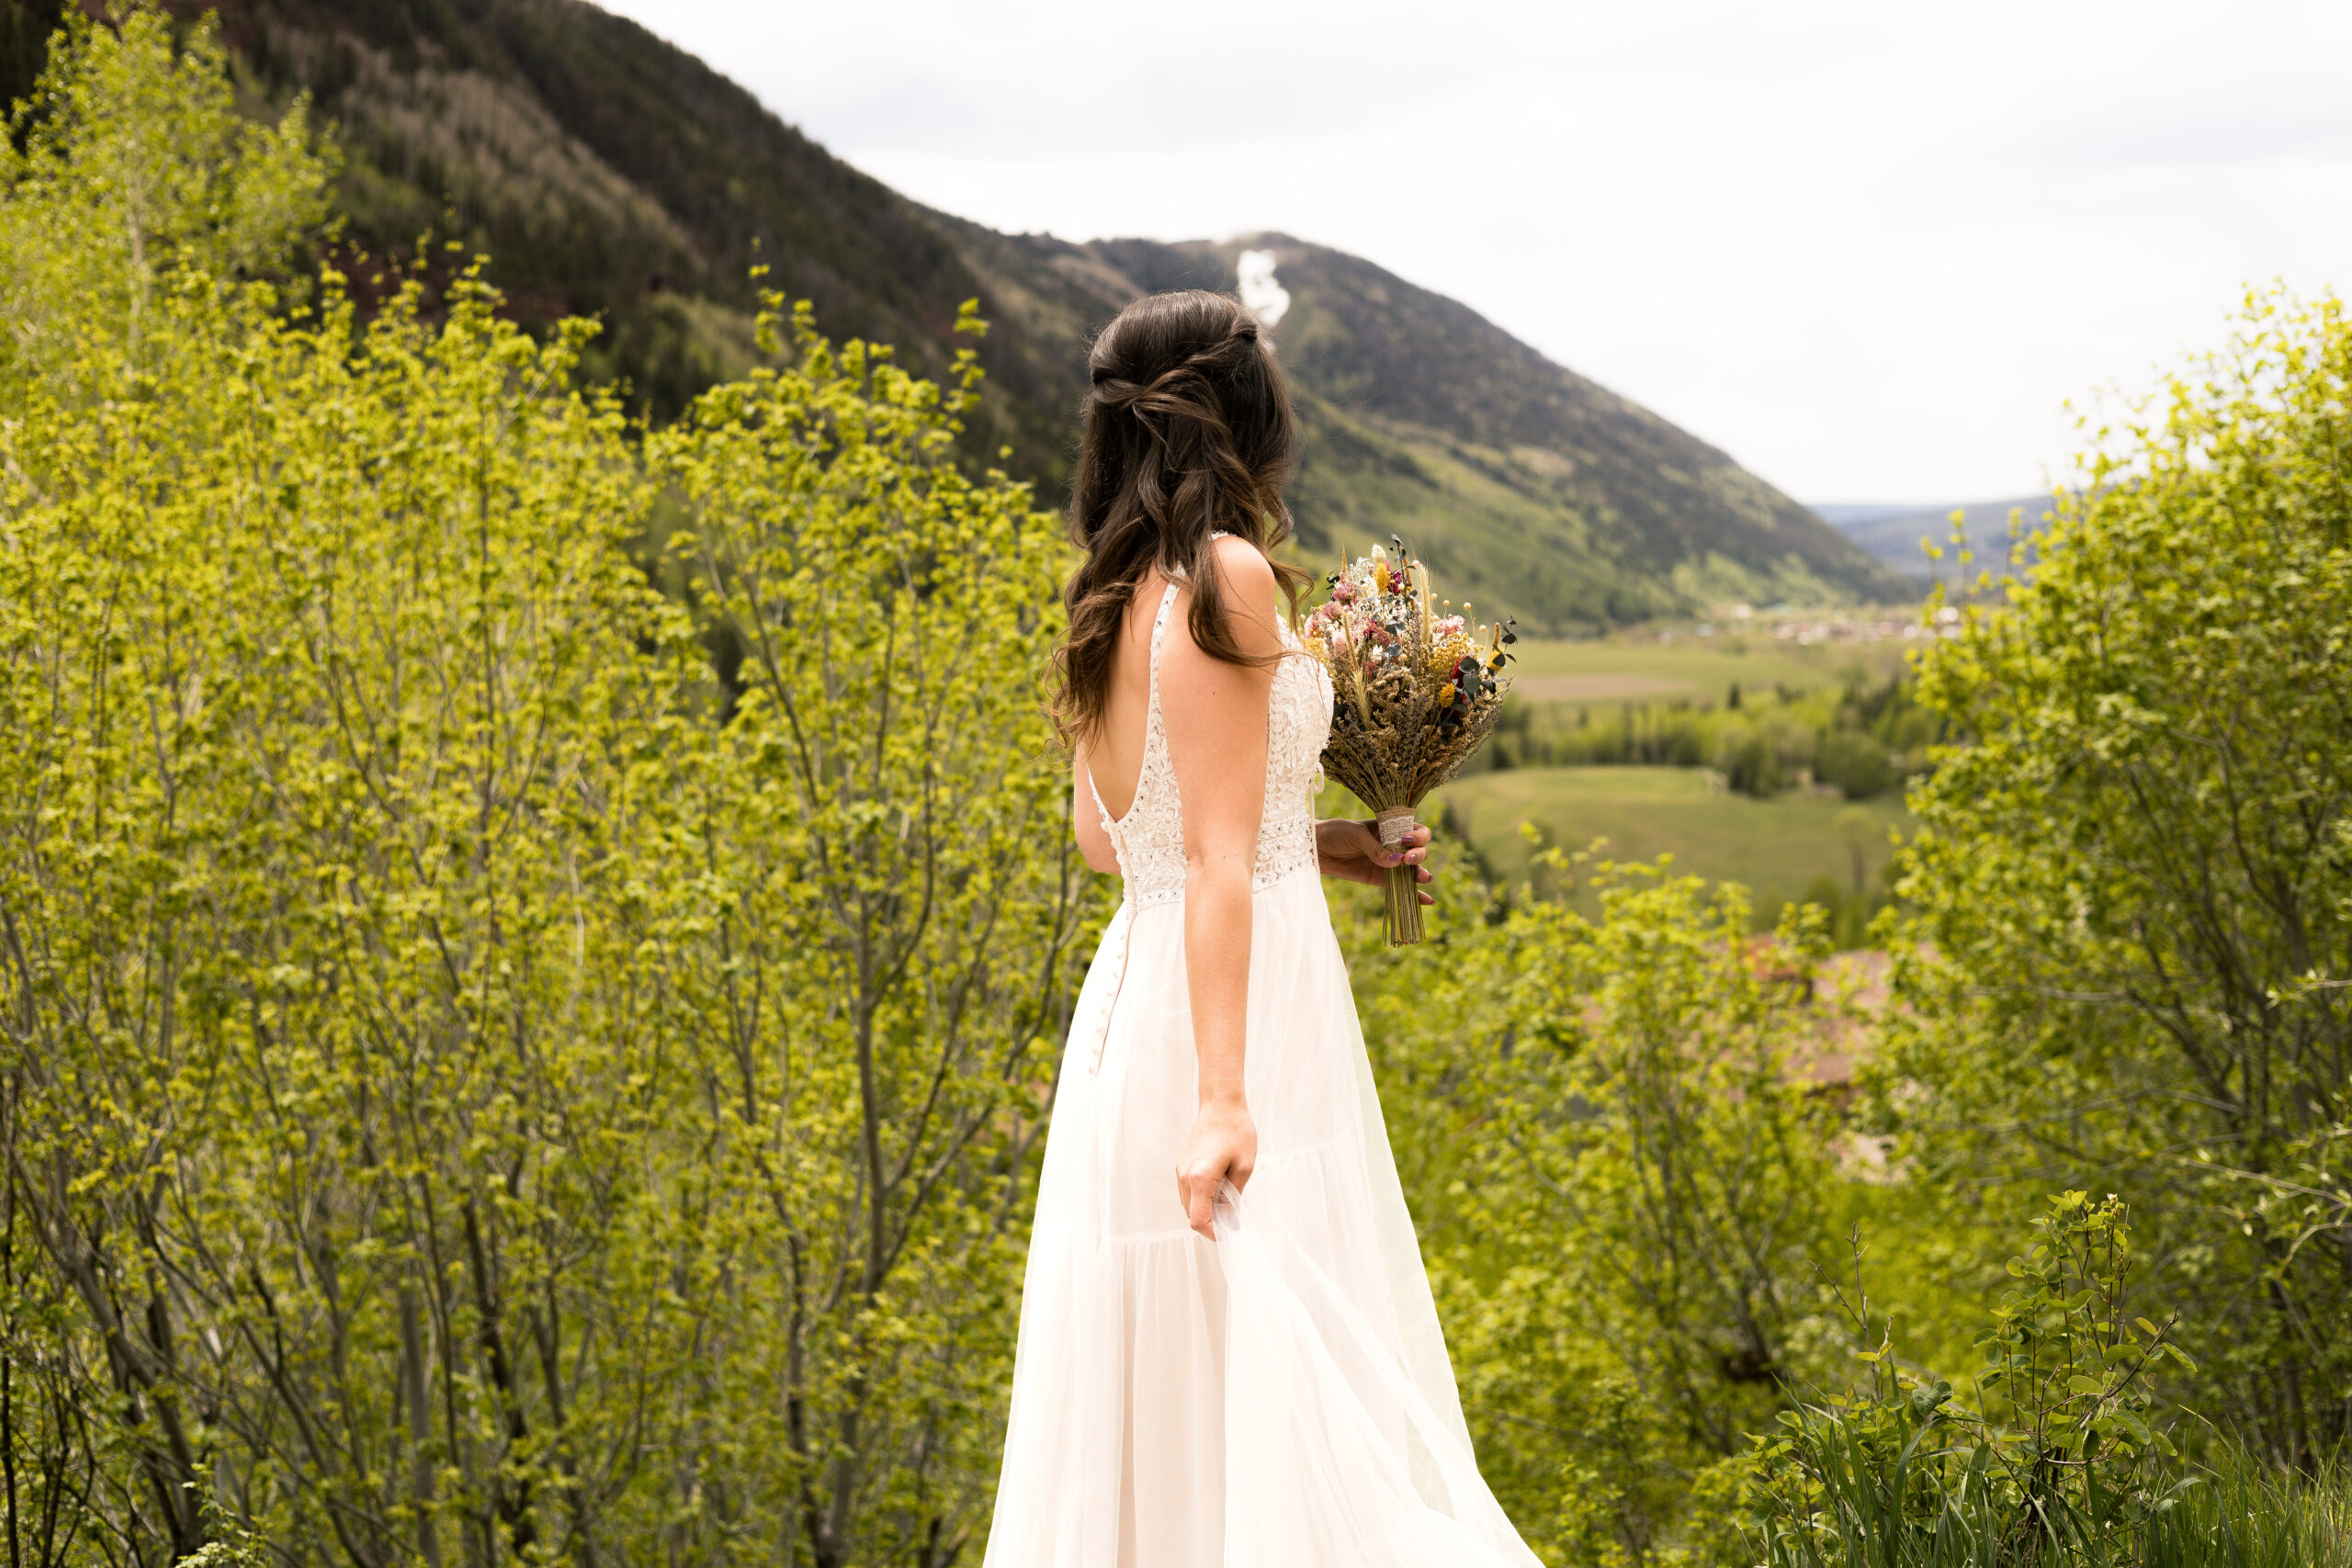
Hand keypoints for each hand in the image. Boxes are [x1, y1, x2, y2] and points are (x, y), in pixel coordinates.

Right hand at [1176, 1098, 1255, 1239]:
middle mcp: (1184, 1177)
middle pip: (1192, 1215)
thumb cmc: (1235, 1131)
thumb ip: (1234, 1197)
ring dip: (1207, 1209)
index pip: (1198, 1220)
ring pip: (1189, 1204)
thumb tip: (1230, 1220)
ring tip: (1229, 1200)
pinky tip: (1220, 1188)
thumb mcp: (1244, 1167)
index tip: (1229, 1234)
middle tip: (1233, 1217)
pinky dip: (1202, 1197)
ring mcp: (1181, 1171)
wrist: (1220, 1104)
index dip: (1213, 1233)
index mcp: (1199, 1179)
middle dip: (1212, 1222)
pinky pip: (1189, 1192)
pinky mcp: (1182, 1166)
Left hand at [1314, 817, 1434, 904]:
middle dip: (1419, 855)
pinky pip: (1400, 886)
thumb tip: (1396, 863)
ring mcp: (1389, 863)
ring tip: (1424, 878)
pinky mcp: (1380, 879)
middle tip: (1407, 860)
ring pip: (1412, 869)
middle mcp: (1394, 845)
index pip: (1416, 830)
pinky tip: (1427, 900)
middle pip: (1418, 850)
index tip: (1407, 840)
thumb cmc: (1336, 833)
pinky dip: (1414, 894)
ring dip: (1420, 873)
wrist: (1316, 848)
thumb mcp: (1356, 834)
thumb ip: (1375, 848)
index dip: (1418, 835)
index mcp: (1391, 827)